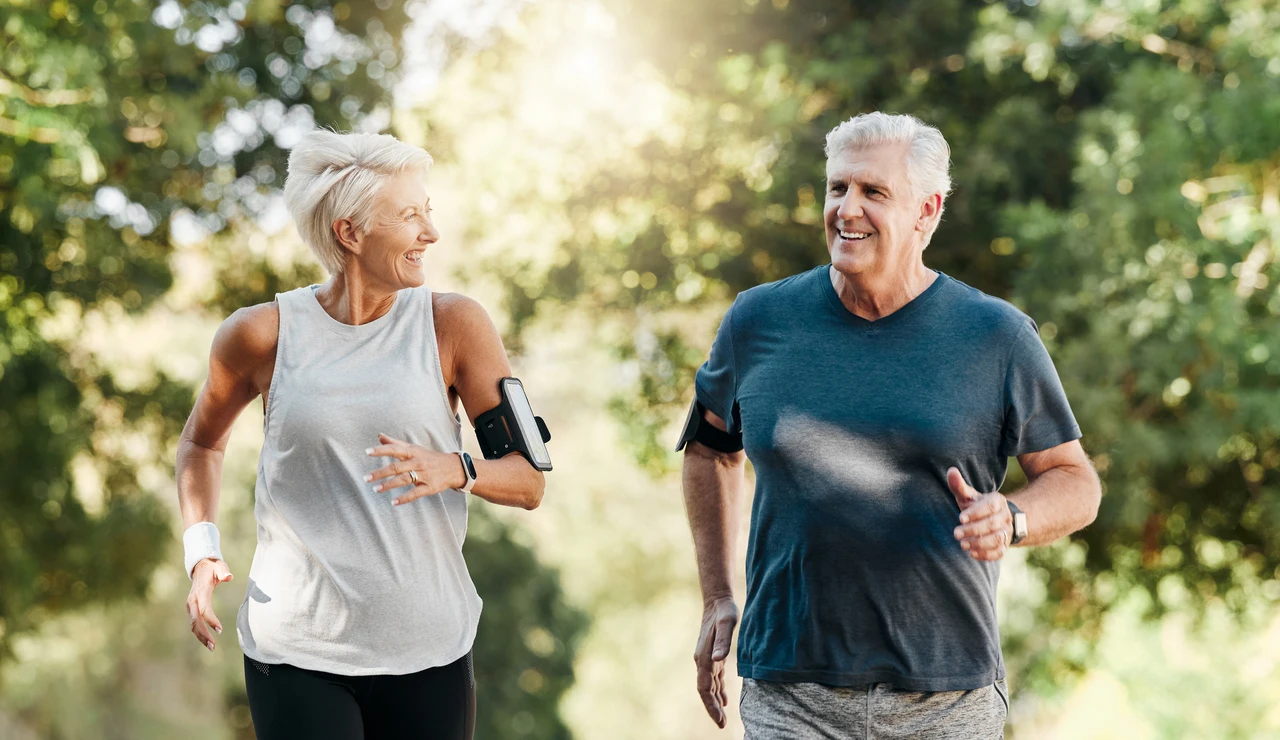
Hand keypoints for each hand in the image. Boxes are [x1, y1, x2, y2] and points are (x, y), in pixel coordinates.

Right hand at [186, 558, 233, 651]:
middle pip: (195, 620)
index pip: (204, 608)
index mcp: (200, 592)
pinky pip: (194, 623)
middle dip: (203, 634)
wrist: (200, 566)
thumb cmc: (213, 567)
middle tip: (213, 645)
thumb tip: (229, 577)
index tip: (220, 630)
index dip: (211, 620)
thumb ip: (223, 571)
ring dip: (201, 636)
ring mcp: (190, 605)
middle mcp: (192, 600)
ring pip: (193, 624)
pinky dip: (199, 633)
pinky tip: (207, 641)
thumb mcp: (219, 566)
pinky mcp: (191, 609)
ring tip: (211, 647)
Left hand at [366, 433, 464, 505]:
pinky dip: (404, 498)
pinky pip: (415, 493)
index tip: (367, 452)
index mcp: (412, 452)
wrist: (454, 468)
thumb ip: (395, 443)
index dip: (381, 450)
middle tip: (366, 478)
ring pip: (404, 480)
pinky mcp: (429, 487)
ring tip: (375, 489)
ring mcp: (424, 475)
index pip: (394, 449)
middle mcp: (417, 462)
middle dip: (380, 472)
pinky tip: (393, 502)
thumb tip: (379, 436)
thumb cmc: (429, 457)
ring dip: (388, 485)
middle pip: (396, 467)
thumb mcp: (414, 448)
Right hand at [694, 596, 738, 728]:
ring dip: (715, 702)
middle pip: (705, 690)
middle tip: (722, 724)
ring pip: (709, 686)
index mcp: (704, 657)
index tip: (719, 719)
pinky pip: (714, 678)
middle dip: (712, 708)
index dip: (710, 705)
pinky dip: (718, 691)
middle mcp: (703, 660)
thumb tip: (718, 660)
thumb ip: (723, 641)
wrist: (717, 600)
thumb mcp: (727, 623)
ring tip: (723, 718)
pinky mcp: (713, 656)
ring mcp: (707, 658)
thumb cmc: (723, 611)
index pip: (704, 688)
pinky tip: (724, 700)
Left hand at [948, 467, 1012, 560]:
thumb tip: (951, 471)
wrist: (992, 519)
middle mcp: (1004, 516)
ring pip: (998, 539)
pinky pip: (999, 552)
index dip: (976, 513)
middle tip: (956, 534)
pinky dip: (986, 555)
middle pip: (993, 524)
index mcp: (997, 501)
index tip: (960, 518)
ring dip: (980, 544)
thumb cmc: (976, 505)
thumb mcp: (968, 495)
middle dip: (974, 530)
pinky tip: (972, 554)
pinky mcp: (1004, 545)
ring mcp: (1006, 532)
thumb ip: (959, 485)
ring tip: (962, 545)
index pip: (990, 507)